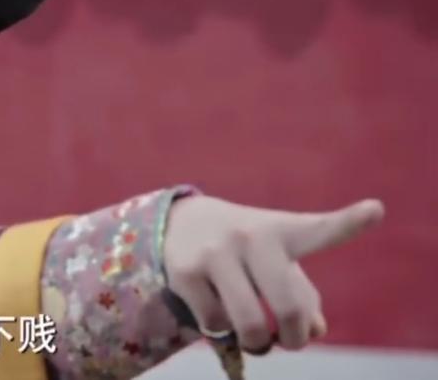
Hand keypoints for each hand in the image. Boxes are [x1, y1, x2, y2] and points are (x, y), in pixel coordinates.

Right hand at [162, 195, 383, 352]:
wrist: (179, 223)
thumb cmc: (244, 248)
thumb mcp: (276, 260)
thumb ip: (303, 296)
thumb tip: (315, 331)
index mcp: (281, 230)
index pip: (318, 230)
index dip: (349, 223)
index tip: (374, 210)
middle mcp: (249, 237)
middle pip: (288, 307)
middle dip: (293, 338)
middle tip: (287, 342)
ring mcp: (215, 253)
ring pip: (249, 324)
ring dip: (256, 343)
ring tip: (253, 339)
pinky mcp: (185, 272)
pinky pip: (214, 324)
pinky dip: (221, 331)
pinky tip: (217, 314)